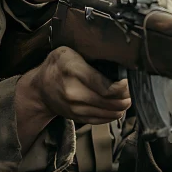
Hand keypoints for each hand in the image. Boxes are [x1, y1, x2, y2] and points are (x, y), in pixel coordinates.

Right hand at [15, 47, 130, 149]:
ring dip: (121, 107)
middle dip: (126, 97)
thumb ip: (89, 56)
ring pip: (108, 112)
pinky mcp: (77, 117)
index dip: (123, 87)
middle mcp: (74, 92)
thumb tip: (114, 61)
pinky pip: (101, 120)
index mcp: (73, 71)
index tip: (128, 81)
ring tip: (126, 98)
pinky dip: (112, 114)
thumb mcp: (69, 52)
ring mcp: (75, 108)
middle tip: (131, 91)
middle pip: (110, 101)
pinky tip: (116, 107)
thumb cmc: (57, 65)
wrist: (39, 88)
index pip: (106, 86)